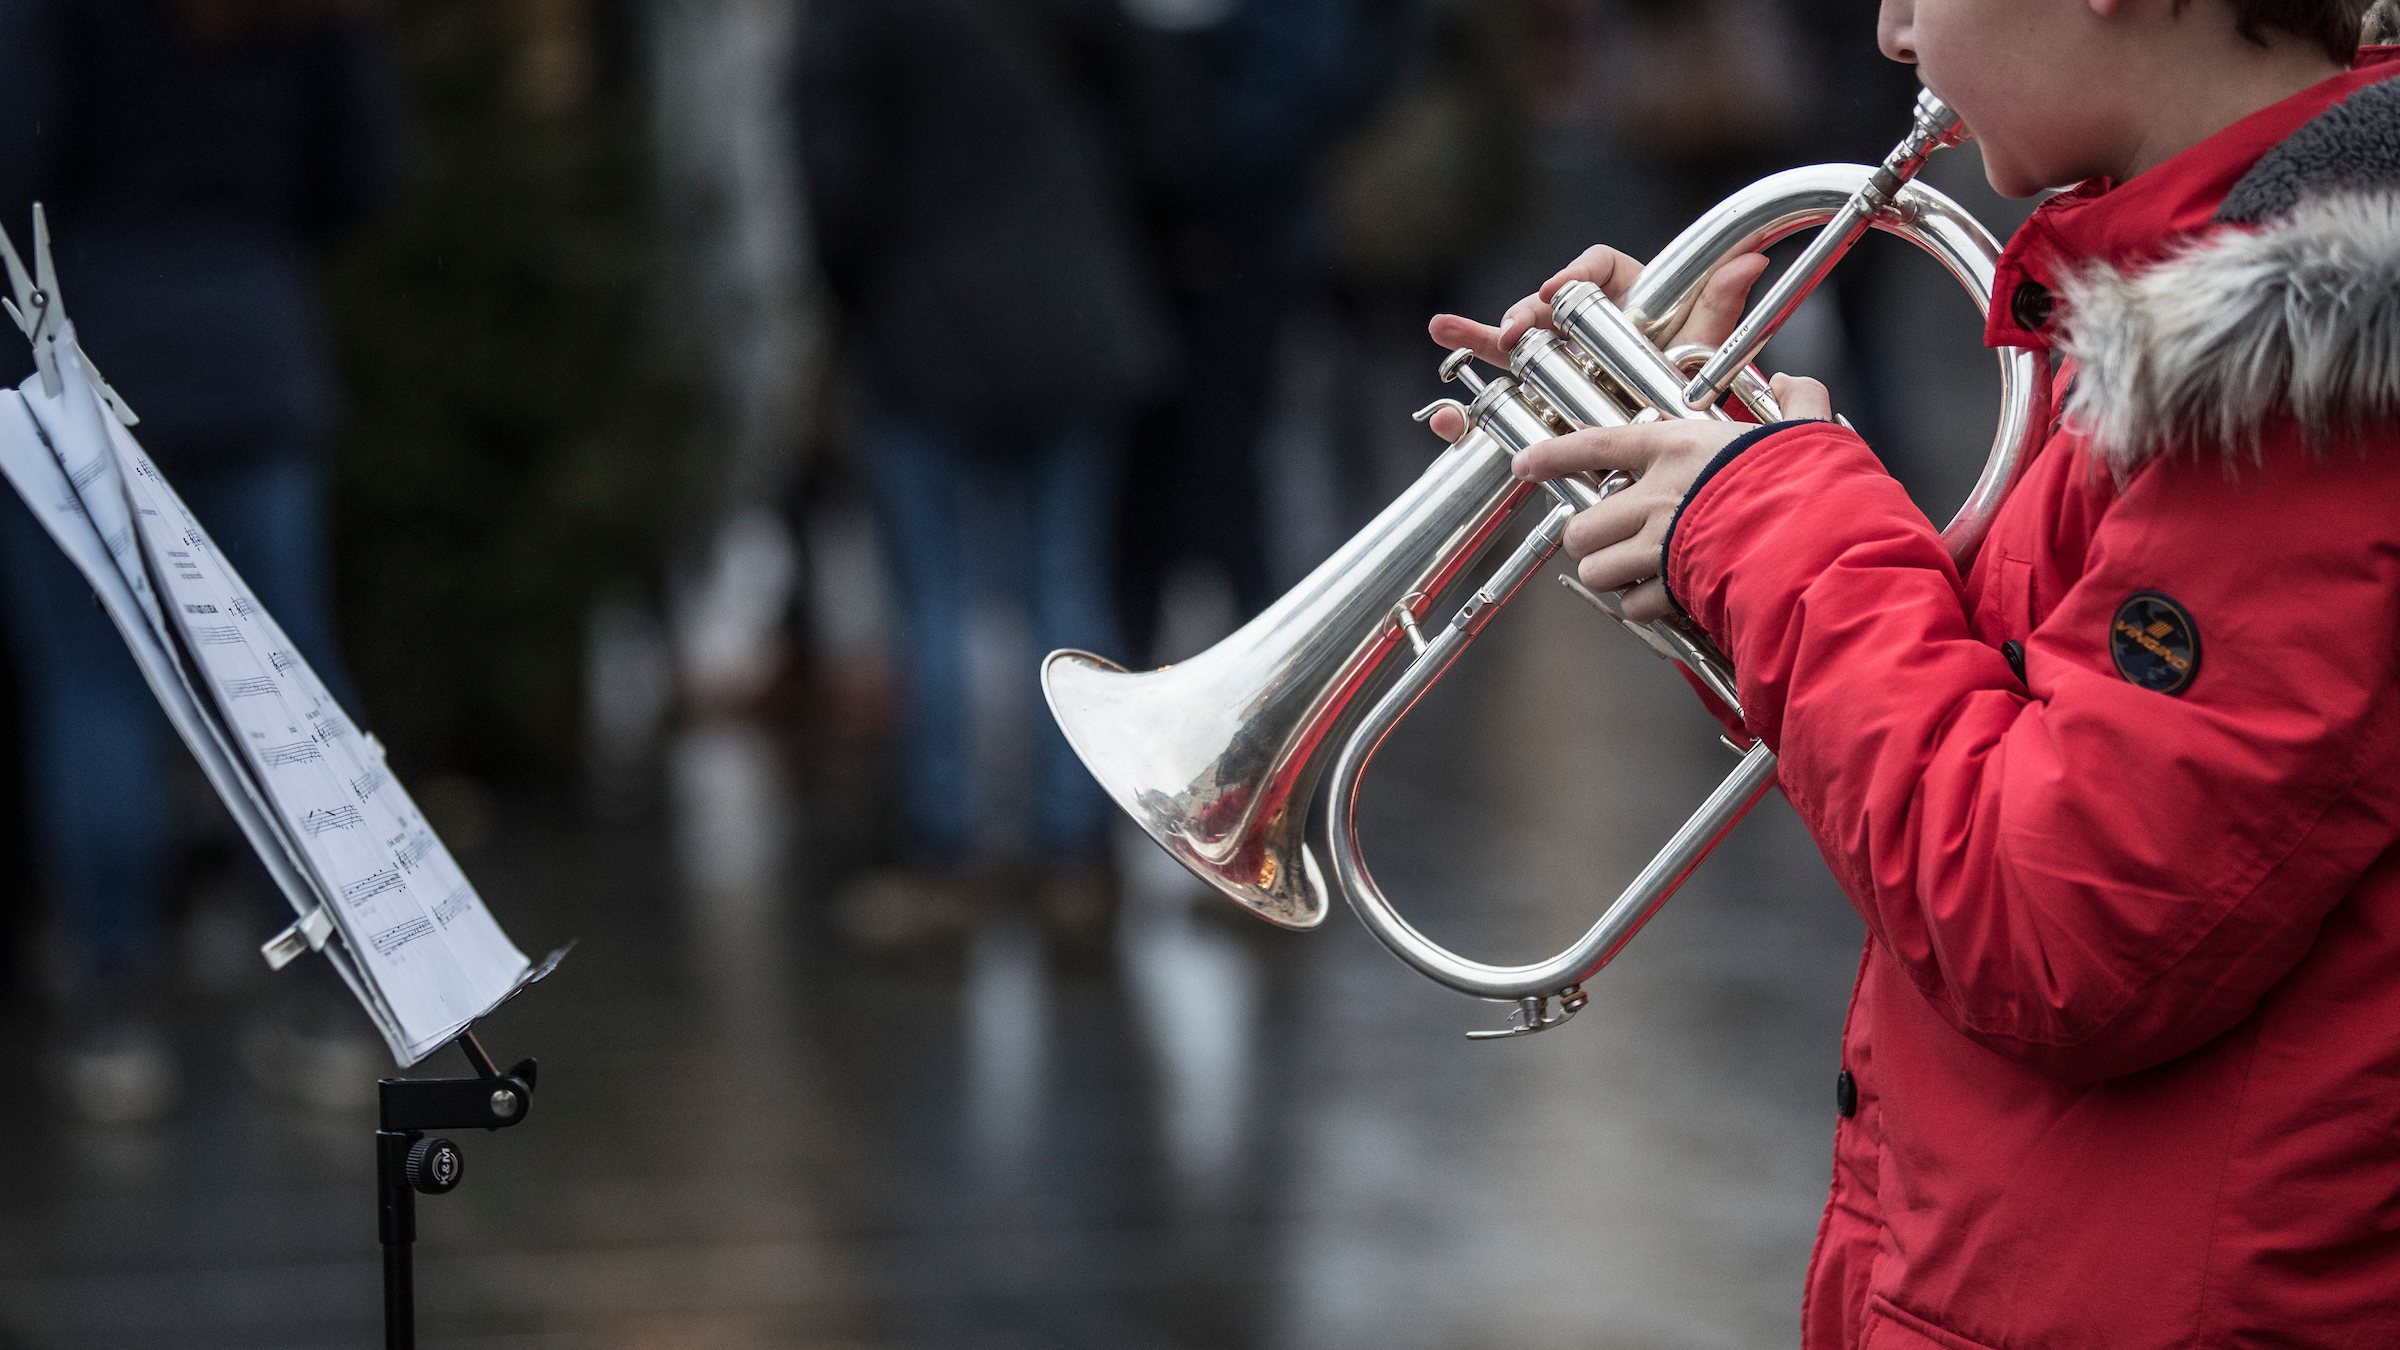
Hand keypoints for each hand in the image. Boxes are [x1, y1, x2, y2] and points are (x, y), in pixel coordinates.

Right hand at [1423, 245, 1769, 441]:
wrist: (1684, 448)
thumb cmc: (1694, 384)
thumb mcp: (1704, 347)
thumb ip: (1718, 306)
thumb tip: (1749, 262)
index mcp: (1623, 300)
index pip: (1595, 272)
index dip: (1574, 276)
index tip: (1558, 291)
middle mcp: (1582, 330)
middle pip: (1543, 310)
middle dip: (1522, 315)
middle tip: (1514, 329)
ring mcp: (1556, 369)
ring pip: (1509, 349)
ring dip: (1474, 338)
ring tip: (1445, 329)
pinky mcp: (1537, 410)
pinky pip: (1497, 407)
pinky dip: (1466, 416)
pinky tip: (1446, 420)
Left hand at [1514, 373, 1832, 623]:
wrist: (1822, 541)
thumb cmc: (1813, 483)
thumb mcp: (1805, 430)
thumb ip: (1797, 403)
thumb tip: (1794, 382)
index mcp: (1680, 448)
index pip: (1597, 444)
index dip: (1553, 455)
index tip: (1525, 464)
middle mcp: (1657, 495)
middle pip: (1582, 525)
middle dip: (1590, 540)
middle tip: (1611, 543)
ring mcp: (1659, 544)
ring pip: (1596, 569)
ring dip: (1612, 577)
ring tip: (1638, 575)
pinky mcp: (1671, 588)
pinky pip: (1634, 605)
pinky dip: (1645, 607)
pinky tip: (1670, 601)